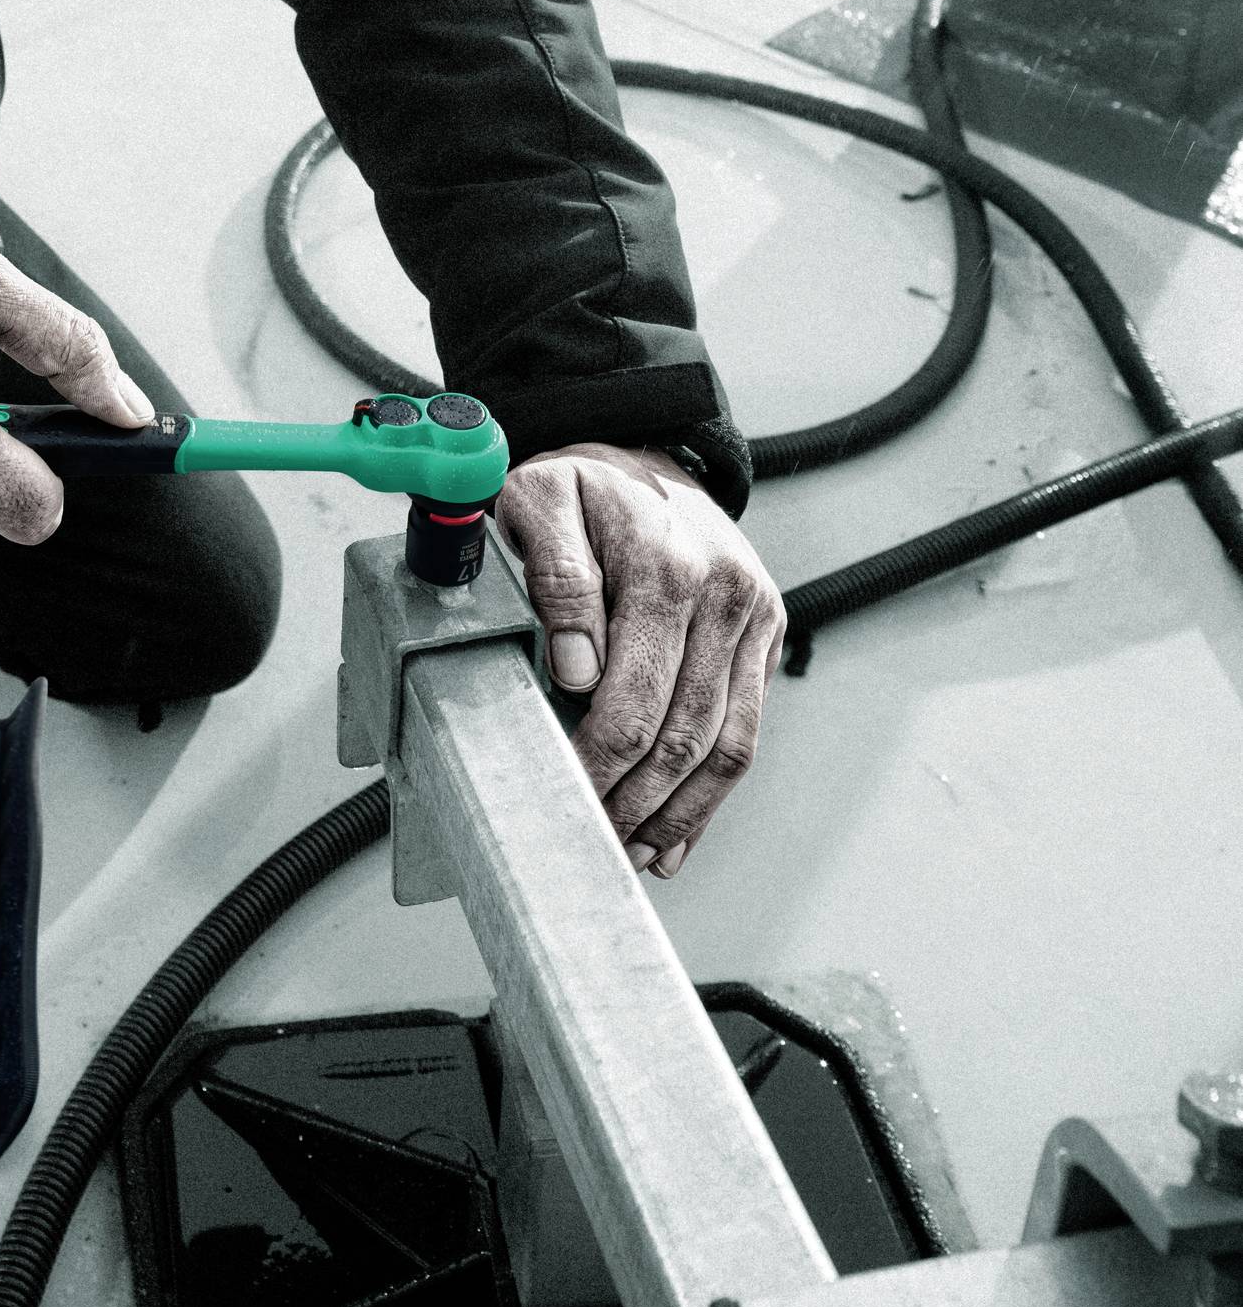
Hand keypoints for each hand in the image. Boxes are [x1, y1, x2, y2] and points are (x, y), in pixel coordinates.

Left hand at [493, 443, 783, 879]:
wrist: (645, 454)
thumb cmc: (579, 486)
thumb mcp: (539, 500)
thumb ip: (555, 577)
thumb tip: (576, 668)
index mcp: (665, 564)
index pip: (634, 698)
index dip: (598, 762)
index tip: (563, 798)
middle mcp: (724, 594)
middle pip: (684, 733)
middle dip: (635, 801)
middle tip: (590, 839)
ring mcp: (754, 617)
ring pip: (728, 746)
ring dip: (679, 813)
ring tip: (630, 852)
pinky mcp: (767, 637)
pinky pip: (747, 731)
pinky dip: (712, 795)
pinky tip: (673, 837)